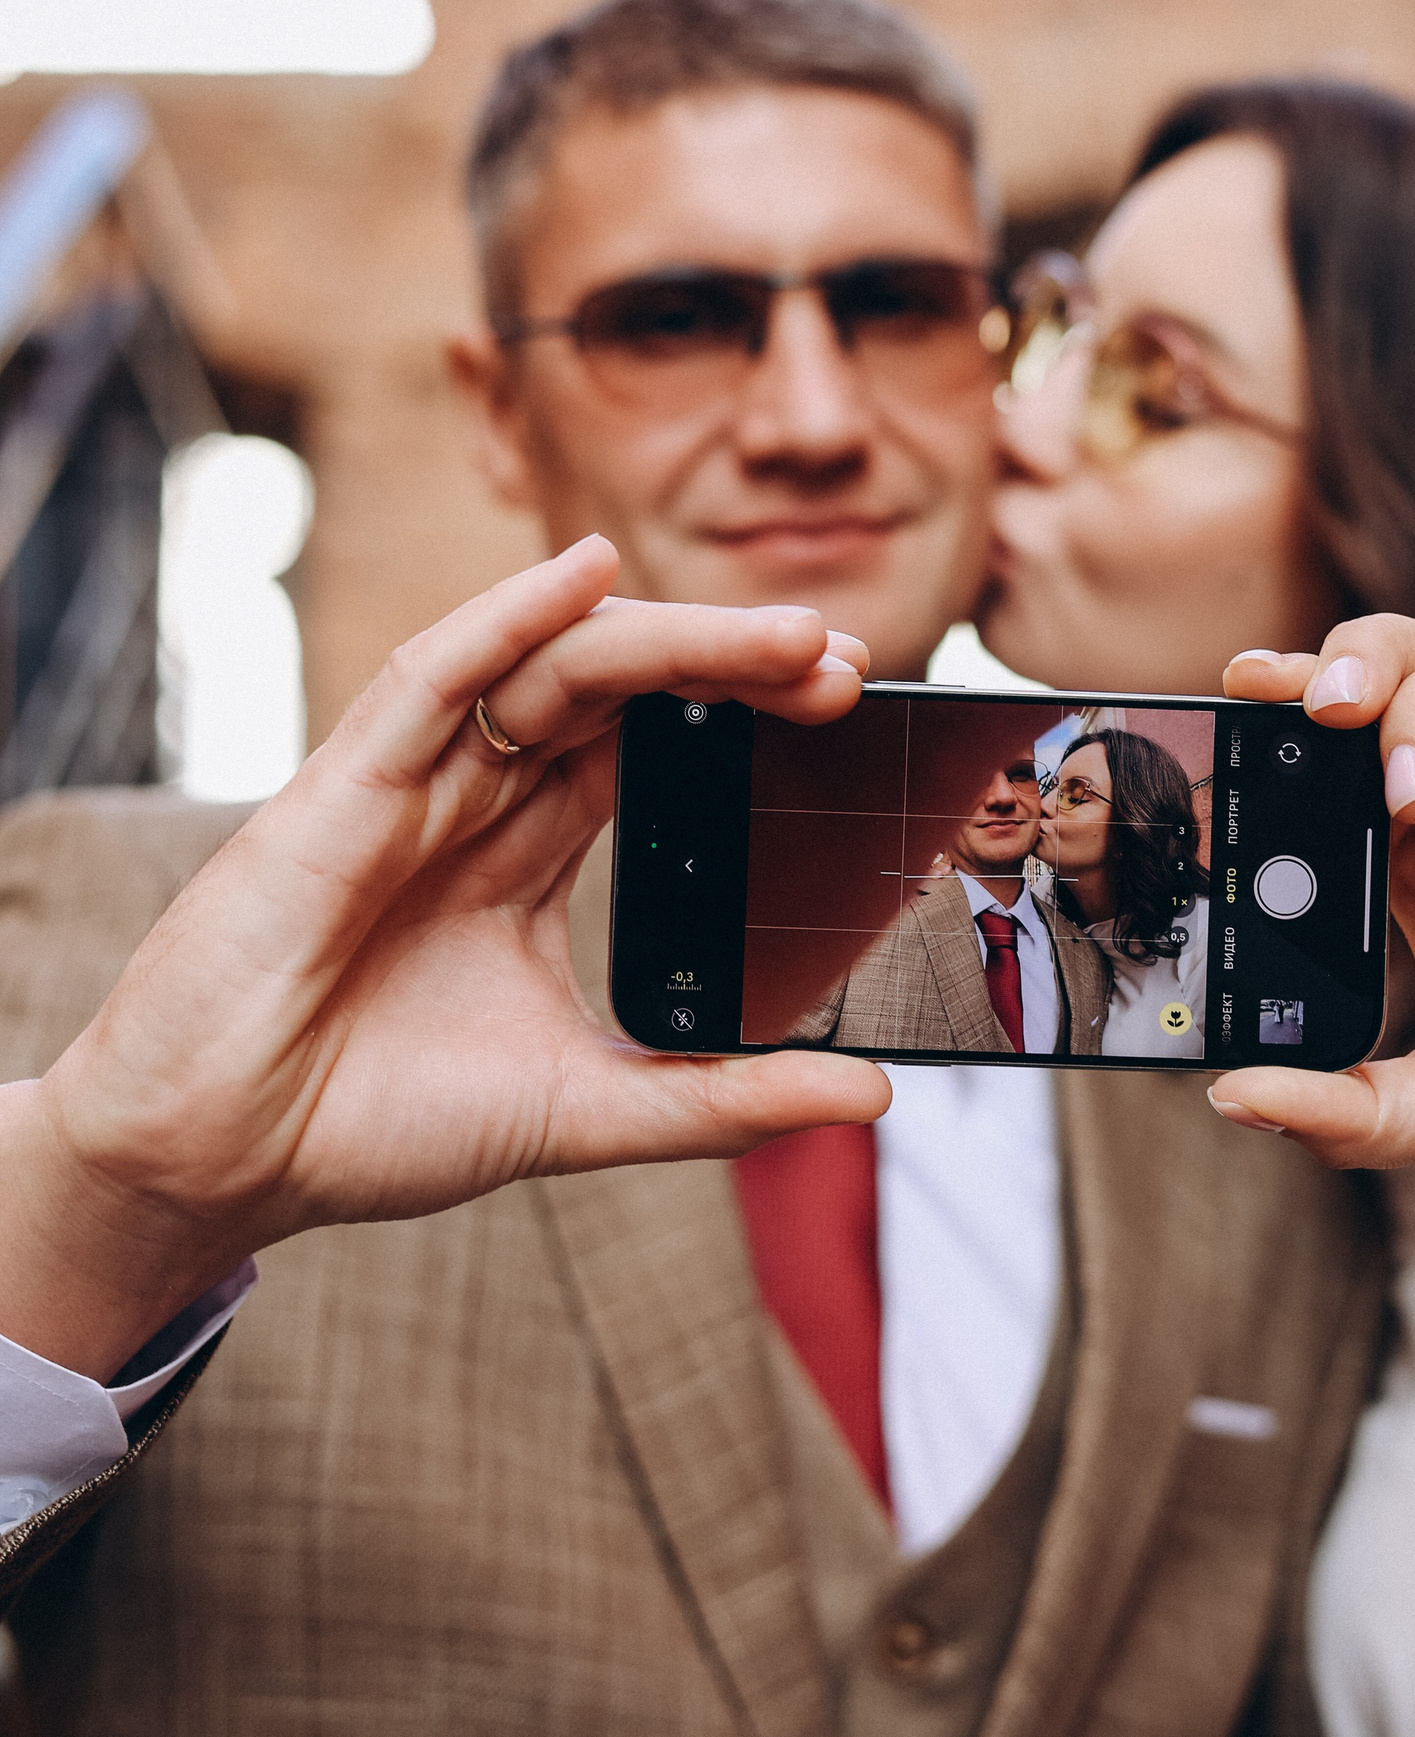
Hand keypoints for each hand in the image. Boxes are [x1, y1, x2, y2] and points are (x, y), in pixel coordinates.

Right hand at [0, 537, 889, 1378]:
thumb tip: (871, 1096)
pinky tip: (587, 573)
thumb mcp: (584, 1108)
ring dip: (673, 638)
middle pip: (626, 691)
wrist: (219, 1163)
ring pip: (556, 667)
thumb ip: (721, 1099)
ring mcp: (415, 781)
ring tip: (788, 636)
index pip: (658, 745)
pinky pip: (435, 676)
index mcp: (529, 848)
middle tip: (849, 659)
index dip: (748, 709)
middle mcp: (479, 795)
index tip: (850, 703)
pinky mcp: (345, 785)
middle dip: (739, 662)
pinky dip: (510, 615)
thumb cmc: (372, 1120)